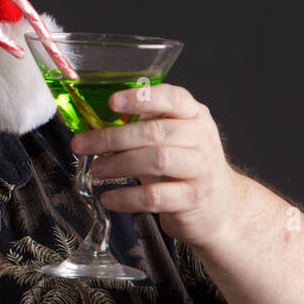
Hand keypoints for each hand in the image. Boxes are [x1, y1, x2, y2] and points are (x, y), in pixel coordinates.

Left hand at [67, 83, 240, 249]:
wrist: (221, 206)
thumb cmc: (185, 167)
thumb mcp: (171, 139)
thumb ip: (141, 128)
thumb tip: (93, 125)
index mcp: (194, 116)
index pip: (171, 98)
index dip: (141, 98)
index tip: (112, 102)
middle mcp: (201, 138)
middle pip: (155, 132)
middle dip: (113, 137)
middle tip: (82, 144)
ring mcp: (200, 170)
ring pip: (157, 160)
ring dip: (118, 165)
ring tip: (95, 170)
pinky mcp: (193, 199)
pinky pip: (155, 196)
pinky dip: (127, 198)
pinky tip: (109, 198)